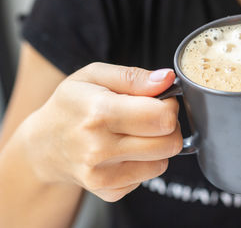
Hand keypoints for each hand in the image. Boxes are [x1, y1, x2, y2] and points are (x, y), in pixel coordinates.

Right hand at [22, 63, 181, 201]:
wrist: (45, 144)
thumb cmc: (71, 105)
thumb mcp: (95, 76)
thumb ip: (134, 76)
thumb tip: (166, 79)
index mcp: (99, 113)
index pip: (162, 118)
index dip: (169, 106)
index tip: (160, 101)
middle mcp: (99, 149)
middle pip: (169, 143)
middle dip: (169, 127)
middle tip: (151, 117)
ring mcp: (103, 175)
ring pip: (163, 162)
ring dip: (158, 145)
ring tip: (135, 133)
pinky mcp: (109, 191)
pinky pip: (148, 176)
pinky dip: (144, 162)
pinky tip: (125, 150)